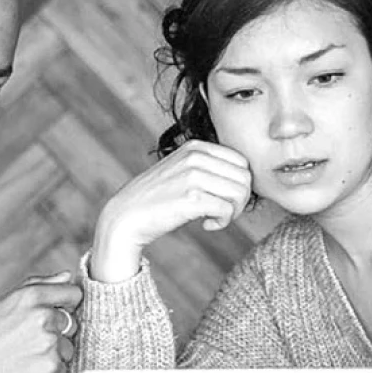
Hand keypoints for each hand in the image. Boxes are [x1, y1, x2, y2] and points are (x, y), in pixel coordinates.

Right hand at [0, 272, 81, 372]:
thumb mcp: (5, 304)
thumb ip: (39, 286)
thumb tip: (68, 276)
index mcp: (31, 295)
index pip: (73, 293)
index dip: (66, 306)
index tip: (54, 316)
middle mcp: (43, 316)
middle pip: (73, 323)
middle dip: (58, 334)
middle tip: (27, 344)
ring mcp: (49, 342)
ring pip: (68, 348)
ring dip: (52, 356)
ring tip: (23, 359)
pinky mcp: (51, 367)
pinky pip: (62, 369)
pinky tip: (25, 372)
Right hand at [91, 140, 252, 281]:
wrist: (126, 216)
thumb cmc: (157, 199)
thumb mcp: (181, 170)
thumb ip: (208, 167)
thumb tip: (245, 178)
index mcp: (196, 146)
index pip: (241, 161)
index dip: (239, 184)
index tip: (222, 199)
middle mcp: (196, 156)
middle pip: (245, 177)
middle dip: (239, 200)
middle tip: (222, 213)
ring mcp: (193, 176)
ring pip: (240, 193)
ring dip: (233, 212)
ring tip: (214, 219)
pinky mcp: (192, 198)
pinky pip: (227, 210)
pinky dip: (222, 222)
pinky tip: (207, 225)